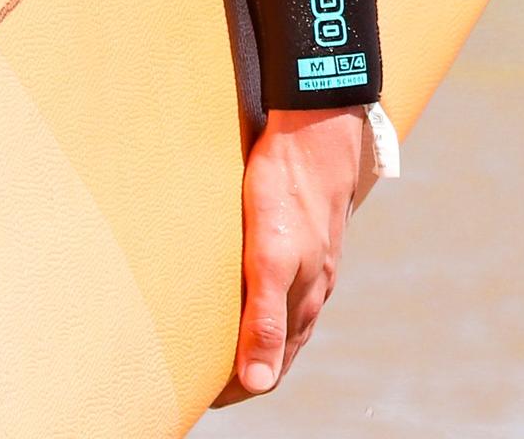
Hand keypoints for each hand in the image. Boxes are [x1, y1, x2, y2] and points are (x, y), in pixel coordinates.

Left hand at [222, 106, 371, 402]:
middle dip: (250, 367)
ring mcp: (315, 259)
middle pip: (282, 345)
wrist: (318, 127)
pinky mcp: (309, 233)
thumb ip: (263, 320)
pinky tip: (253, 285)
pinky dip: (267, 300)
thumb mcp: (268, 258)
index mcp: (303, 300)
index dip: (240, 387)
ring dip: (259, 334)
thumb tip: (258, 384)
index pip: (273, 366)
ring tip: (226, 339)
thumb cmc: (287, 189)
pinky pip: (289, 281)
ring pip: (287, 313)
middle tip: (209, 376)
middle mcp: (314, 286)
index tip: (206, 396)